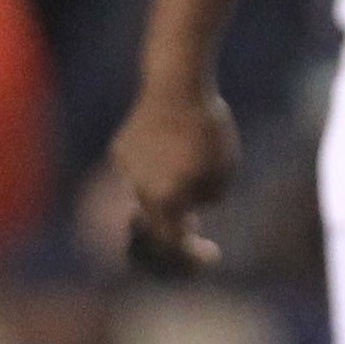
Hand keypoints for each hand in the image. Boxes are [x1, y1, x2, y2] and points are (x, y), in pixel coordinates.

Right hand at [110, 88, 239, 276]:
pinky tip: (168, 155)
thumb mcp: (225, 169)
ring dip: (163, 204)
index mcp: (168, 201)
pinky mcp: (119, 151)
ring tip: (185, 184)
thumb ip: (208, 197)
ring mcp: (126, 172)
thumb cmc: (208, 128)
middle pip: (153, 231)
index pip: (174, 247)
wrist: (176, 85)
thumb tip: (192, 209)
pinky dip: (152, 176)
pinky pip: (136, 175)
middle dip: (174, 237)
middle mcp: (140, 193)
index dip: (193, 258)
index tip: (212, 253)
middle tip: (193, 235)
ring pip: (142, 201)